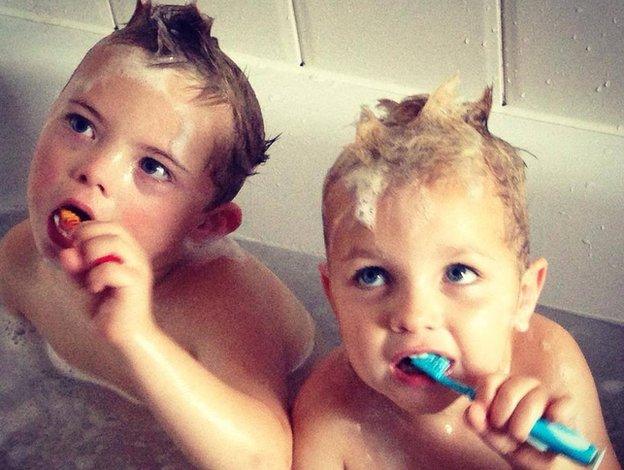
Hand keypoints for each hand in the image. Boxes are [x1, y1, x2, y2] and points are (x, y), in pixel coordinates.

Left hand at [58, 221, 154, 344]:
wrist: (124, 337)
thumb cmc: (106, 310)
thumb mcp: (83, 283)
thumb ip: (75, 267)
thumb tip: (66, 250)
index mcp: (127, 252)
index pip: (109, 225)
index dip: (87, 229)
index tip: (74, 247)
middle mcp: (136, 256)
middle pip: (113, 228)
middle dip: (87, 238)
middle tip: (80, 260)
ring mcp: (138, 268)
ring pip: (113, 242)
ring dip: (92, 254)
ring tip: (88, 274)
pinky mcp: (136, 283)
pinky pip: (110, 269)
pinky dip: (95, 277)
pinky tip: (95, 289)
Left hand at [465, 373, 578, 468]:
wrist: (541, 464)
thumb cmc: (517, 447)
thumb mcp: (496, 440)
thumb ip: (481, 426)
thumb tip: (471, 410)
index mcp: (504, 389)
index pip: (492, 379)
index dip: (486, 394)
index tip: (484, 412)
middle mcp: (524, 387)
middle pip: (512, 387)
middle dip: (503, 410)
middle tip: (501, 427)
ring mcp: (546, 395)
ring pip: (534, 396)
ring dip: (524, 418)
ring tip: (519, 435)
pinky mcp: (566, 407)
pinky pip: (563, 404)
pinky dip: (557, 413)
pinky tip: (551, 423)